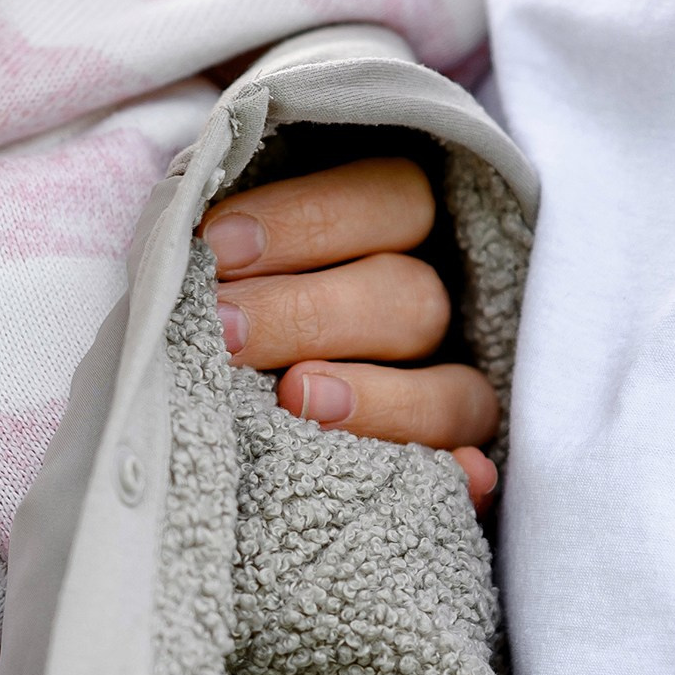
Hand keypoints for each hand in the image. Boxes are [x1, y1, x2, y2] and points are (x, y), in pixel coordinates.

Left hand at [199, 156, 500, 506]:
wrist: (212, 413)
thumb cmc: (215, 311)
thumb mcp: (227, 264)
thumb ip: (229, 253)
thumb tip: (202, 243)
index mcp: (389, 229)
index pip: (382, 198)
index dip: (304, 218)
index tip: (217, 244)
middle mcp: (429, 303)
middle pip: (409, 294)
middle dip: (307, 313)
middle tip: (227, 331)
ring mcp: (450, 382)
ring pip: (453, 386)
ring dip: (378, 396)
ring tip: (295, 398)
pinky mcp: (453, 456)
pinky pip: (473, 466)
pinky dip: (467, 474)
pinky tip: (460, 476)